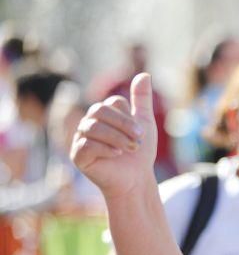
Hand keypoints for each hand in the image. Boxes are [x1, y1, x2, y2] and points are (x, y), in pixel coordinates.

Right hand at [70, 74, 156, 200]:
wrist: (136, 179)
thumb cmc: (140, 152)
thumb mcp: (145, 124)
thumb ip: (142, 100)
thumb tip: (145, 74)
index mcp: (104, 115)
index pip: (112, 103)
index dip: (128, 116)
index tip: (142, 132)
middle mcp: (89, 124)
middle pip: (98, 111)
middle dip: (122, 125)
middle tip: (138, 140)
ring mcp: (81, 139)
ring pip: (92, 128)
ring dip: (116, 138)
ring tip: (130, 149)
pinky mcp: (77, 155)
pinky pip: (85, 145)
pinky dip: (105, 149)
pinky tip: (117, 155)